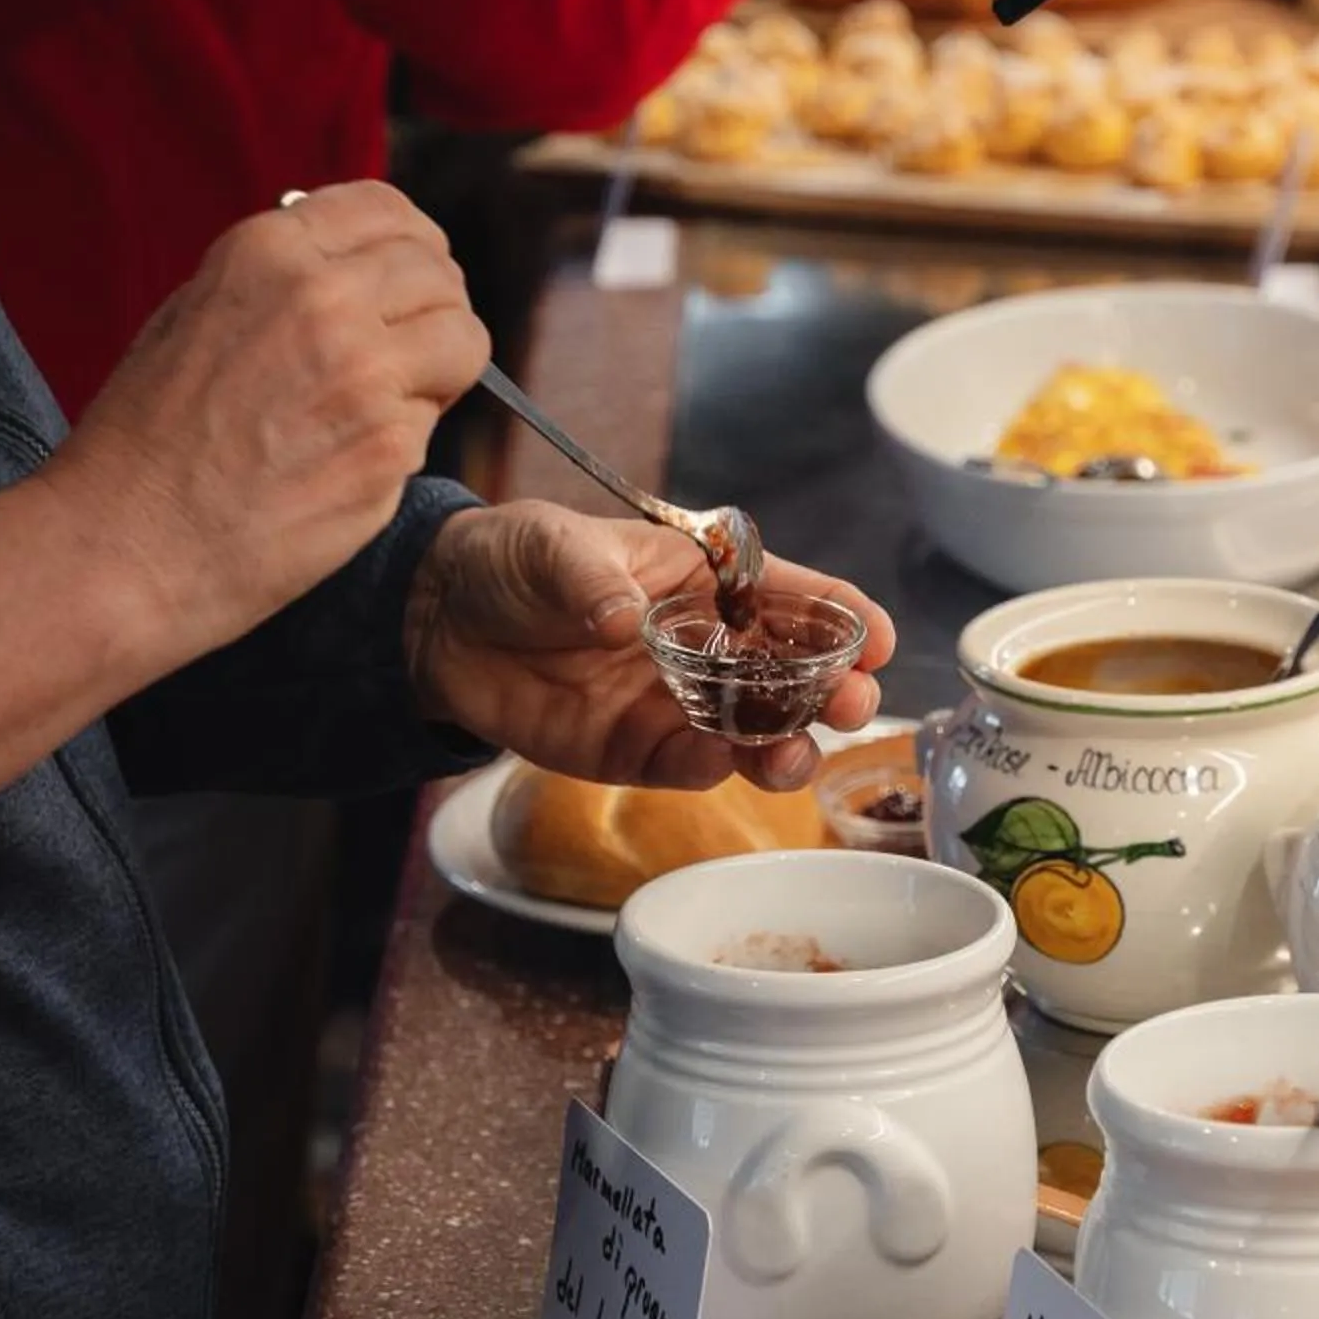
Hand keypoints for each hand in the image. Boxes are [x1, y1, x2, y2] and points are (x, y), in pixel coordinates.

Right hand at [50, 182, 488, 674]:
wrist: (132, 539)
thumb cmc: (151, 439)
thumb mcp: (196, 316)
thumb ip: (281, 283)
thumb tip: (355, 267)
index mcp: (268, 252)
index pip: (387, 211)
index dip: (415, 247)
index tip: (416, 277)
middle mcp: (323, 297)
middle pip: (439, 275)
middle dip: (438, 310)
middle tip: (416, 352)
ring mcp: (364, 371)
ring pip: (464, 341)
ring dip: (444, 369)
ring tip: (389, 403)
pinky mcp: (390, 446)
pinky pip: (435, 422)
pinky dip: (408, 439)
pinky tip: (350, 460)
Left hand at [403, 504, 895, 791]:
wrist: (439, 624)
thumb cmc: (511, 563)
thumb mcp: (550, 548)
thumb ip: (590, 579)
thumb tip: (621, 618)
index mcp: (706, 581)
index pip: (792, 596)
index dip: (843, 616)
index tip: (879, 640)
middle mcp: (708, 645)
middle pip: (791, 674)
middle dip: (832, 691)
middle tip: (852, 706)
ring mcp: (676, 703)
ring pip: (754, 733)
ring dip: (784, 746)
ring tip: (793, 755)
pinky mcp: (637, 752)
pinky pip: (688, 769)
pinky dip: (708, 770)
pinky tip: (714, 764)